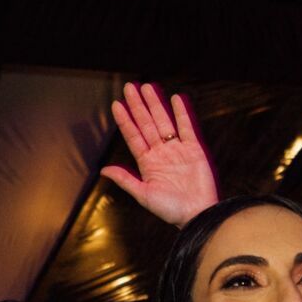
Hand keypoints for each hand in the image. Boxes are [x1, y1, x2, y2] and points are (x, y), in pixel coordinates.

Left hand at [100, 83, 217, 226]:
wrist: (197, 215)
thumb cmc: (171, 210)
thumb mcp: (143, 195)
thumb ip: (125, 180)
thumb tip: (104, 170)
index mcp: (147, 164)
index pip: (133, 136)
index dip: (125, 120)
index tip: (116, 104)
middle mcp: (161, 153)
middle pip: (147, 124)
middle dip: (138, 106)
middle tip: (130, 87)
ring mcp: (177, 150)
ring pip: (164, 121)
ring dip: (155, 104)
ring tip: (147, 87)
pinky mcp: (194, 150)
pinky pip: (186, 127)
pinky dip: (181, 113)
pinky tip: (175, 99)